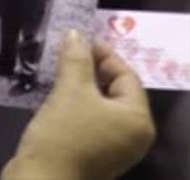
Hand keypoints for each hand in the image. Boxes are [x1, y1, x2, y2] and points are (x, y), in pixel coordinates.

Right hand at [3, 31, 154, 179]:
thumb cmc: (64, 135)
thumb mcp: (70, 90)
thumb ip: (77, 58)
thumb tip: (76, 33)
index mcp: (138, 119)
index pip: (126, 75)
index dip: (103, 53)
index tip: (79, 38)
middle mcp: (132, 135)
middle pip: (115, 90)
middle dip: (90, 69)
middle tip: (68, 51)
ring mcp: (113, 149)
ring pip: (98, 105)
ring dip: (78, 86)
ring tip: (57, 69)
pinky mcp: (92, 156)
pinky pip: (87, 121)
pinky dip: (73, 105)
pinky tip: (52, 94)